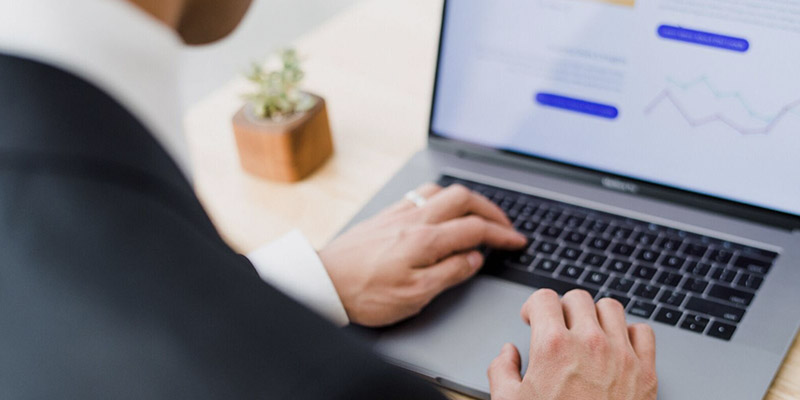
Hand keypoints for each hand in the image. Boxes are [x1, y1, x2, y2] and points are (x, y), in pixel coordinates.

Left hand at [318, 183, 527, 326]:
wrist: (323, 281)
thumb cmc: (365, 293)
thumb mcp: (415, 295)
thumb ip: (450, 273)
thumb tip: (475, 258)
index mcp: (426, 239)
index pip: (475, 229)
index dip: (502, 235)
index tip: (517, 242)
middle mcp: (414, 218)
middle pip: (464, 198)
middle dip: (491, 210)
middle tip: (505, 227)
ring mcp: (398, 213)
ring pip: (442, 191)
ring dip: (466, 200)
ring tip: (478, 216)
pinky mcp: (385, 215)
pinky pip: (421, 194)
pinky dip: (442, 199)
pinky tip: (441, 212)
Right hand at [488, 289, 657, 399]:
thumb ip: (501, 371)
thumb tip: (508, 354)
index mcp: (553, 347)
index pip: (544, 298)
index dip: (533, 306)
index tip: (532, 317)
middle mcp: (590, 344)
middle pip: (577, 298)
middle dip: (563, 309)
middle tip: (557, 326)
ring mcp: (621, 356)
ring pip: (611, 308)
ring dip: (596, 315)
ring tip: (587, 331)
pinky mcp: (645, 372)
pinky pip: (643, 332)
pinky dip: (630, 333)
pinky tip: (617, 345)